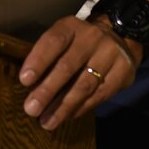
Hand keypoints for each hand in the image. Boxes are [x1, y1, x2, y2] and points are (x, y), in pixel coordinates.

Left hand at [17, 15, 140, 131]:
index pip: (54, 41)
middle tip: (31, 109)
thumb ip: (49, 56)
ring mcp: (110, 54)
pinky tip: (67, 117)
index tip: (24, 80)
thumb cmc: (80, 42)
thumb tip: (29, 85)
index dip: (38, 60)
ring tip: (47, 121)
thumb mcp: (65, 38)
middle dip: (48, 90)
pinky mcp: (123, 72)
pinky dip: (81, 108)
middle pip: (68, 66)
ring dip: (63, 106)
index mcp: (72, 26)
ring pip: (84, 85)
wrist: (121, 37)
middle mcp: (92, 37)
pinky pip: (99, 94)